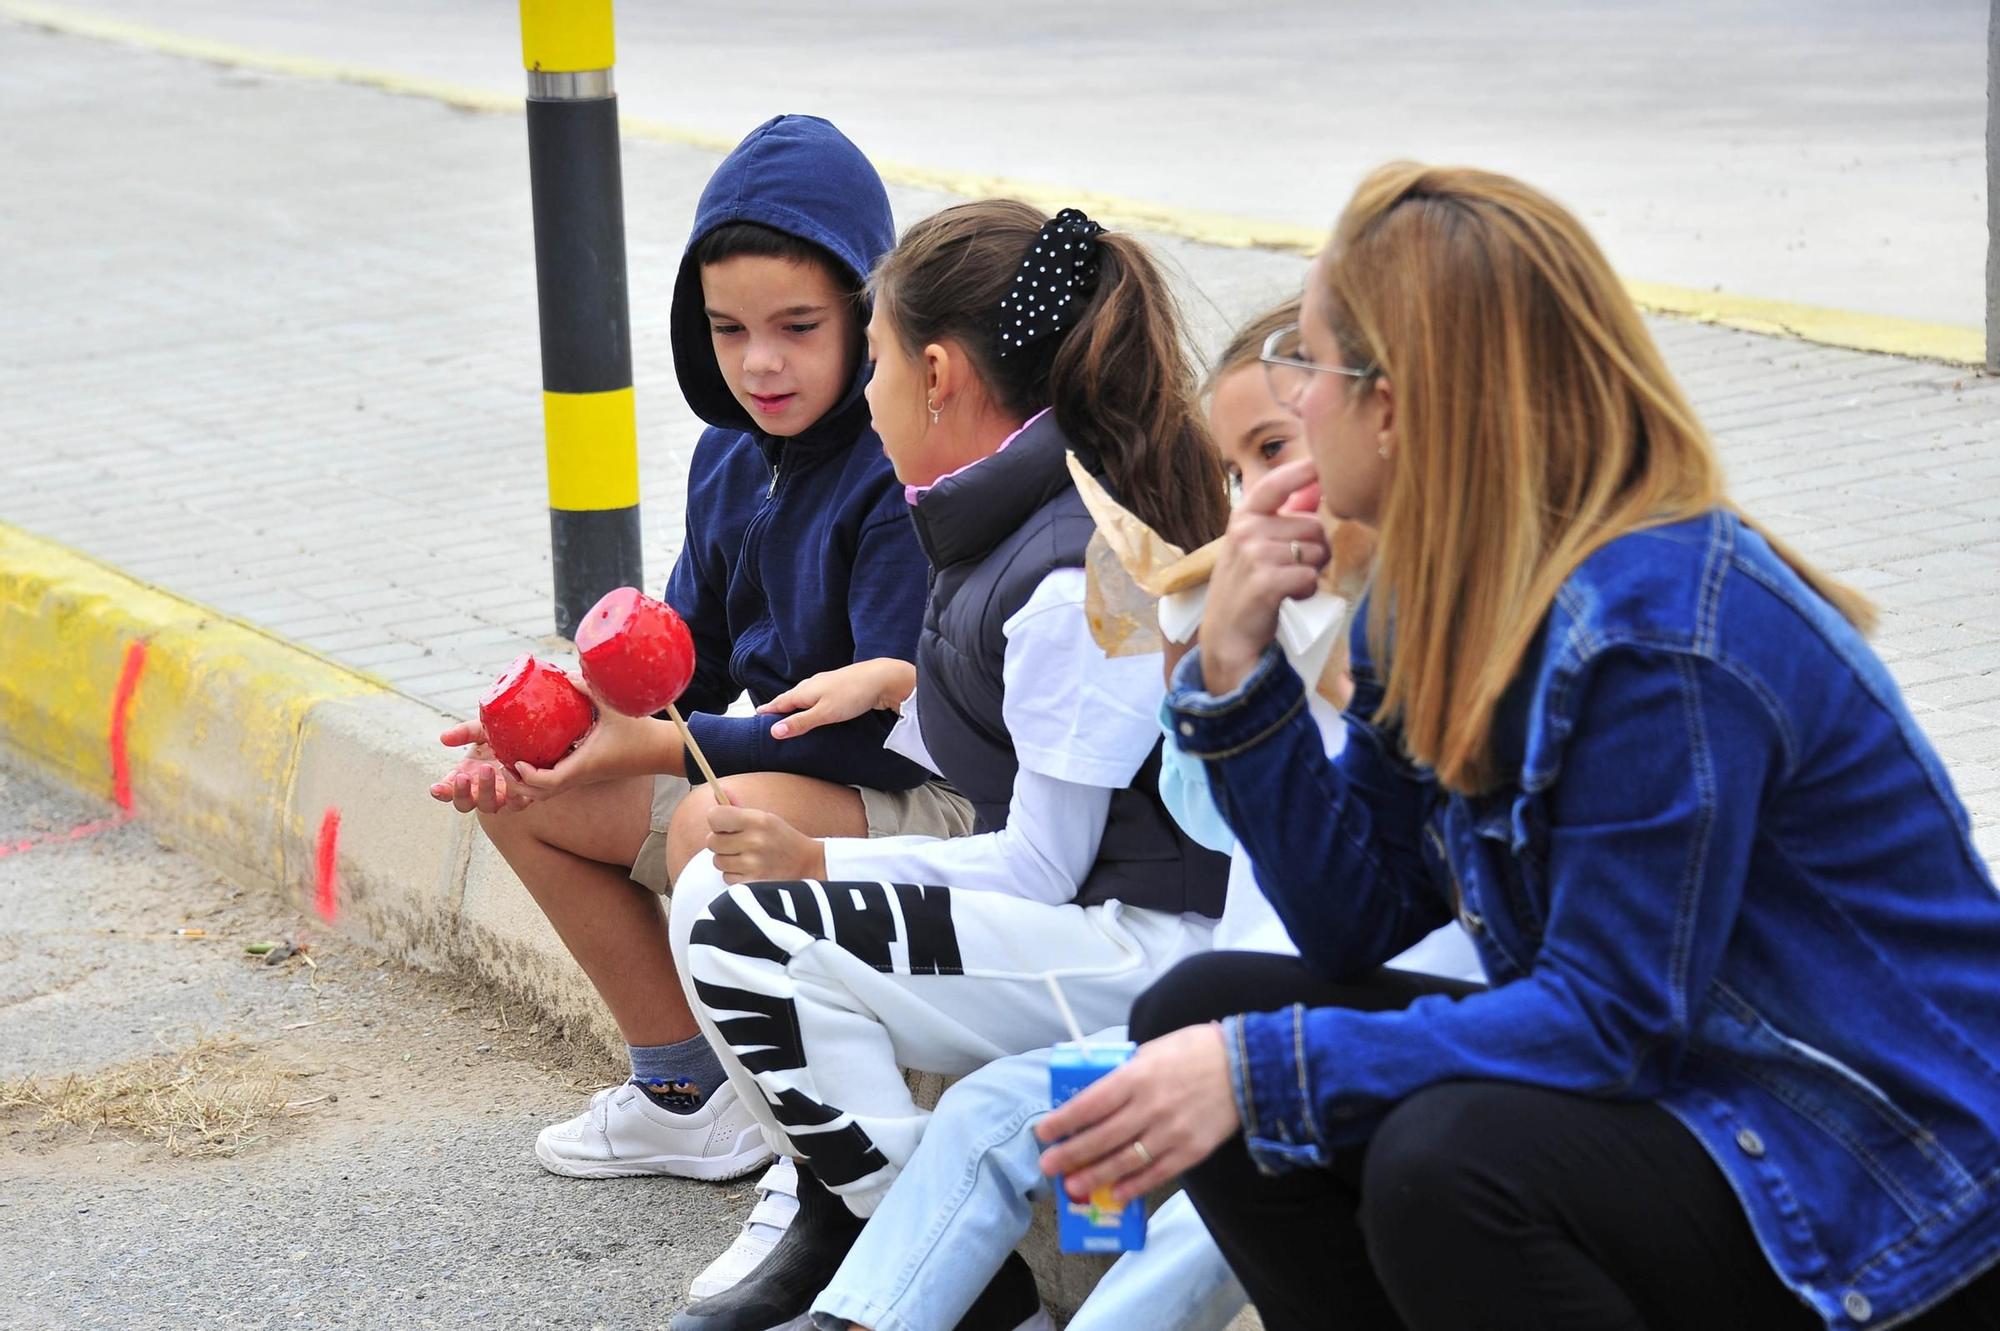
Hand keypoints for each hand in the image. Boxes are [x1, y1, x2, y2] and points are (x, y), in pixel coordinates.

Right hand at [429, 722, 532, 813]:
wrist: (529, 736)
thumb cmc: (500, 735)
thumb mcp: (480, 730)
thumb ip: (464, 733)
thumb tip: (444, 738)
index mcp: (465, 775)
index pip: (448, 790)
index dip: (441, 792)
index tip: (436, 788)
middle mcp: (480, 790)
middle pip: (464, 804)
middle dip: (462, 793)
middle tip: (464, 776)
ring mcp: (500, 795)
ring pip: (488, 806)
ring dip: (485, 790)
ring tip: (488, 769)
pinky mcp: (521, 795)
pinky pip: (516, 803)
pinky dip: (513, 794)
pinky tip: (512, 777)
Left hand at [511, 701, 681, 799]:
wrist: (664, 751)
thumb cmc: (642, 732)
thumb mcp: (614, 706)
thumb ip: (589, 688)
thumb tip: (564, 674)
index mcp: (584, 765)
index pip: (548, 782)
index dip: (527, 776)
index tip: (516, 761)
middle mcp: (582, 776)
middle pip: (541, 794)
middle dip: (519, 784)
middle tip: (506, 763)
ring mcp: (586, 777)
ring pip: (549, 791)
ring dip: (529, 782)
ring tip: (516, 761)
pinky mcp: (590, 773)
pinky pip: (560, 781)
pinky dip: (543, 776)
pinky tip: (538, 755)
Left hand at [705, 804, 826, 884]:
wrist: (808, 864)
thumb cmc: (782, 839)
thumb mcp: (765, 818)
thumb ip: (738, 807)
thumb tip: (718, 790)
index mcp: (758, 820)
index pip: (715, 816)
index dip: (717, 821)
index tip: (725, 825)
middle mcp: (754, 841)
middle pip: (712, 841)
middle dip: (721, 842)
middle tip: (738, 842)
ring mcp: (753, 864)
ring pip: (718, 861)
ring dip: (728, 860)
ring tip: (747, 857)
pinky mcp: (752, 883)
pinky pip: (726, 877)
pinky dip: (735, 875)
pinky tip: (751, 870)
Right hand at [757, 659, 916, 738]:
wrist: (881, 678)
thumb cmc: (852, 695)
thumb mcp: (823, 713)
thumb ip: (800, 723)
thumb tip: (773, 731)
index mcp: (805, 691)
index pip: (781, 702)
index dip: (769, 709)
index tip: (757, 714)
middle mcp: (813, 684)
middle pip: (791, 697)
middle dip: (779, 705)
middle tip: (768, 713)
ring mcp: (826, 684)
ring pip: (804, 695)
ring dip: (794, 703)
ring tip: (789, 711)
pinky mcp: (839, 686)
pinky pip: (817, 695)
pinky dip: (810, 702)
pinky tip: (816, 706)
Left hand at [1034, 1024, 1239, 1204]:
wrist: (1246, 1066)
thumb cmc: (1195, 1052)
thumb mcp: (1152, 1050)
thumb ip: (1125, 1074)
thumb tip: (1097, 1096)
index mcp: (1137, 1076)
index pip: (1090, 1103)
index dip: (1064, 1121)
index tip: (1044, 1132)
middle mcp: (1150, 1106)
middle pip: (1102, 1137)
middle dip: (1071, 1154)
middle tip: (1049, 1166)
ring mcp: (1171, 1131)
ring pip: (1125, 1161)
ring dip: (1095, 1176)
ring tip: (1073, 1187)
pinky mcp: (1191, 1150)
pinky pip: (1156, 1173)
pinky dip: (1134, 1186)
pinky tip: (1115, 1194)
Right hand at [1202, 459, 1327, 694]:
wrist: (1225, 637)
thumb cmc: (1245, 589)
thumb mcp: (1255, 546)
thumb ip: (1284, 516)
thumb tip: (1315, 488)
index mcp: (1242, 517)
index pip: (1275, 484)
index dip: (1300, 472)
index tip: (1318, 464)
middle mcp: (1245, 530)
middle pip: (1313, 525)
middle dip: (1315, 549)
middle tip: (1294, 569)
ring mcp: (1253, 555)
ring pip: (1315, 552)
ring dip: (1311, 572)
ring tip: (1287, 585)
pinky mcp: (1265, 582)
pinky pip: (1309, 577)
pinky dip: (1306, 592)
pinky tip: (1288, 599)